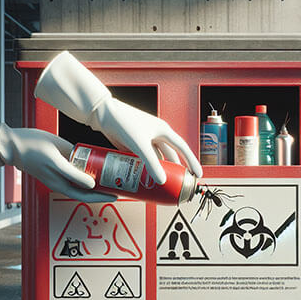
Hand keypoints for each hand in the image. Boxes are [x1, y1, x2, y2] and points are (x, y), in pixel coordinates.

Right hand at [0, 125, 116, 202]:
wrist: (13, 143)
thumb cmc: (32, 150)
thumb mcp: (56, 161)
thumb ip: (73, 173)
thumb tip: (91, 184)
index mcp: (61, 184)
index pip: (86, 195)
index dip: (102, 196)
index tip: (116, 195)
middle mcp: (62, 180)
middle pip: (87, 189)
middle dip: (104, 188)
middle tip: (120, 185)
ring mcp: (60, 172)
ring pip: (83, 179)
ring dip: (98, 177)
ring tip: (113, 174)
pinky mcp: (59, 163)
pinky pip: (77, 168)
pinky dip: (89, 167)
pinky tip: (98, 161)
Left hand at [34, 51, 202, 184]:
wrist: (103, 114)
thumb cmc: (123, 122)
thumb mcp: (139, 144)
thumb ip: (151, 163)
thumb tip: (162, 181)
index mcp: (163, 130)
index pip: (183, 148)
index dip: (192, 161)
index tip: (198, 175)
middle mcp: (156, 135)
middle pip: (171, 156)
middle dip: (175, 170)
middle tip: (179, 184)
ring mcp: (145, 140)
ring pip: (156, 159)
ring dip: (159, 170)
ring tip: (162, 185)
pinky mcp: (133, 145)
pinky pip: (144, 160)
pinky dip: (146, 169)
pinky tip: (145, 178)